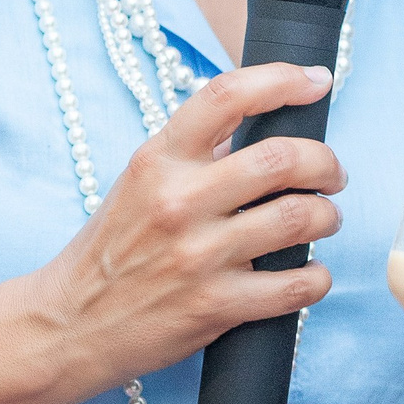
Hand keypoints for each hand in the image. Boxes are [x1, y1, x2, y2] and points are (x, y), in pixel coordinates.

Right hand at [36, 62, 344, 397]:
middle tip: (333, 174)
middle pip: (283, 158)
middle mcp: (180, 200)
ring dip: (327, 217)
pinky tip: (311, 273)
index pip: (228, 95)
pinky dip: (317, 277)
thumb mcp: (140, 181)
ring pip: (298, 219)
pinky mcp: (215, 307)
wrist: (70, 324)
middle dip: (326, 163)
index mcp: (160, 158)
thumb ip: (194, 150)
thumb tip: (260, 117)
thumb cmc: (113, 248)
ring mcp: (199, 256)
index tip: (317, 80)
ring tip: (324, 220)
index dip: (283, 79)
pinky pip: (295, 286)